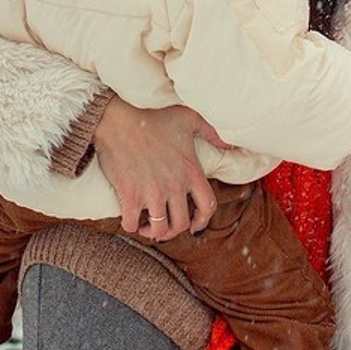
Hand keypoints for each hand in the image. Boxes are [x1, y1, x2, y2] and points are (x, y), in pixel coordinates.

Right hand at [92, 97, 229, 239]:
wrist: (119, 120)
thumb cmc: (153, 117)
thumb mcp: (188, 118)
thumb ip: (211, 132)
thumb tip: (231, 145)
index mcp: (191, 171)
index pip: (208, 207)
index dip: (202, 221)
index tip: (193, 224)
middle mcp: (175, 186)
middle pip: (181, 224)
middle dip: (174, 229)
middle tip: (166, 224)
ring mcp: (152, 192)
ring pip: (160, 229)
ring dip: (154, 232)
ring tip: (148, 225)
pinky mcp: (130, 195)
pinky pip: (132, 225)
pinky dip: (132, 226)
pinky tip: (131, 218)